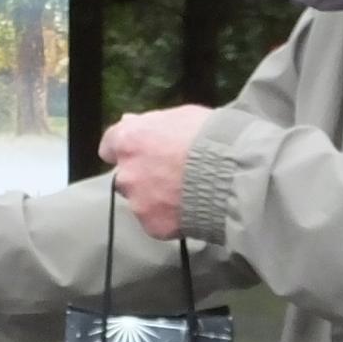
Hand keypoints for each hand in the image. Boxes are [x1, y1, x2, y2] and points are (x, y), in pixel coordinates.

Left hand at [99, 105, 212, 240]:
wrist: (233, 176)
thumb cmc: (210, 137)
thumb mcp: (181, 116)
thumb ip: (151, 124)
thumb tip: (130, 122)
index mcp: (129, 140)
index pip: (109, 146)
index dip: (126, 149)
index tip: (140, 152)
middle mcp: (126, 172)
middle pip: (125, 176)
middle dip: (142, 176)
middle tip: (171, 175)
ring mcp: (138, 201)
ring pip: (141, 201)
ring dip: (155, 199)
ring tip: (186, 196)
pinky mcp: (153, 225)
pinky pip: (157, 222)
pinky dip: (170, 218)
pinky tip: (191, 211)